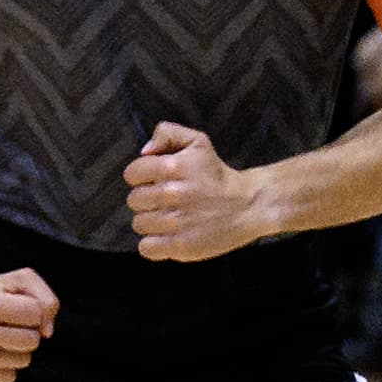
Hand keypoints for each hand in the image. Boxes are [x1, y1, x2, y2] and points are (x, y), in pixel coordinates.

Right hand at [0, 265, 57, 381]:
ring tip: (0, 335)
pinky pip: (9, 377)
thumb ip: (46, 300)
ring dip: (19, 349)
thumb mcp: (22, 280)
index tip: (20, 306)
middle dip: (30, 332)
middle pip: (31, 342)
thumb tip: (47, 333)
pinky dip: (8, 364)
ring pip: (23, 361)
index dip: (35, 311)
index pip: (36, 315)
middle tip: (12, 324)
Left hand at [126, 121, 276, 260]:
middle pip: (134, 200)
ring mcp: (176, 221)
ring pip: (139, 223)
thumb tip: (145, 151)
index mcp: (175, 166)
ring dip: (153, 221)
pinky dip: (155, 244)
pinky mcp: (180, 245)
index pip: (132, 173)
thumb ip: (168, 134)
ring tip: (173, 217)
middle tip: (168, 199)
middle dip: (148, 199)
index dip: (142, 176)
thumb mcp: (198, 143)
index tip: (156, 180)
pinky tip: (170, 234)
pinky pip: (146, 247)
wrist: (249, 205)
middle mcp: (173, 193)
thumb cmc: (218, 176)